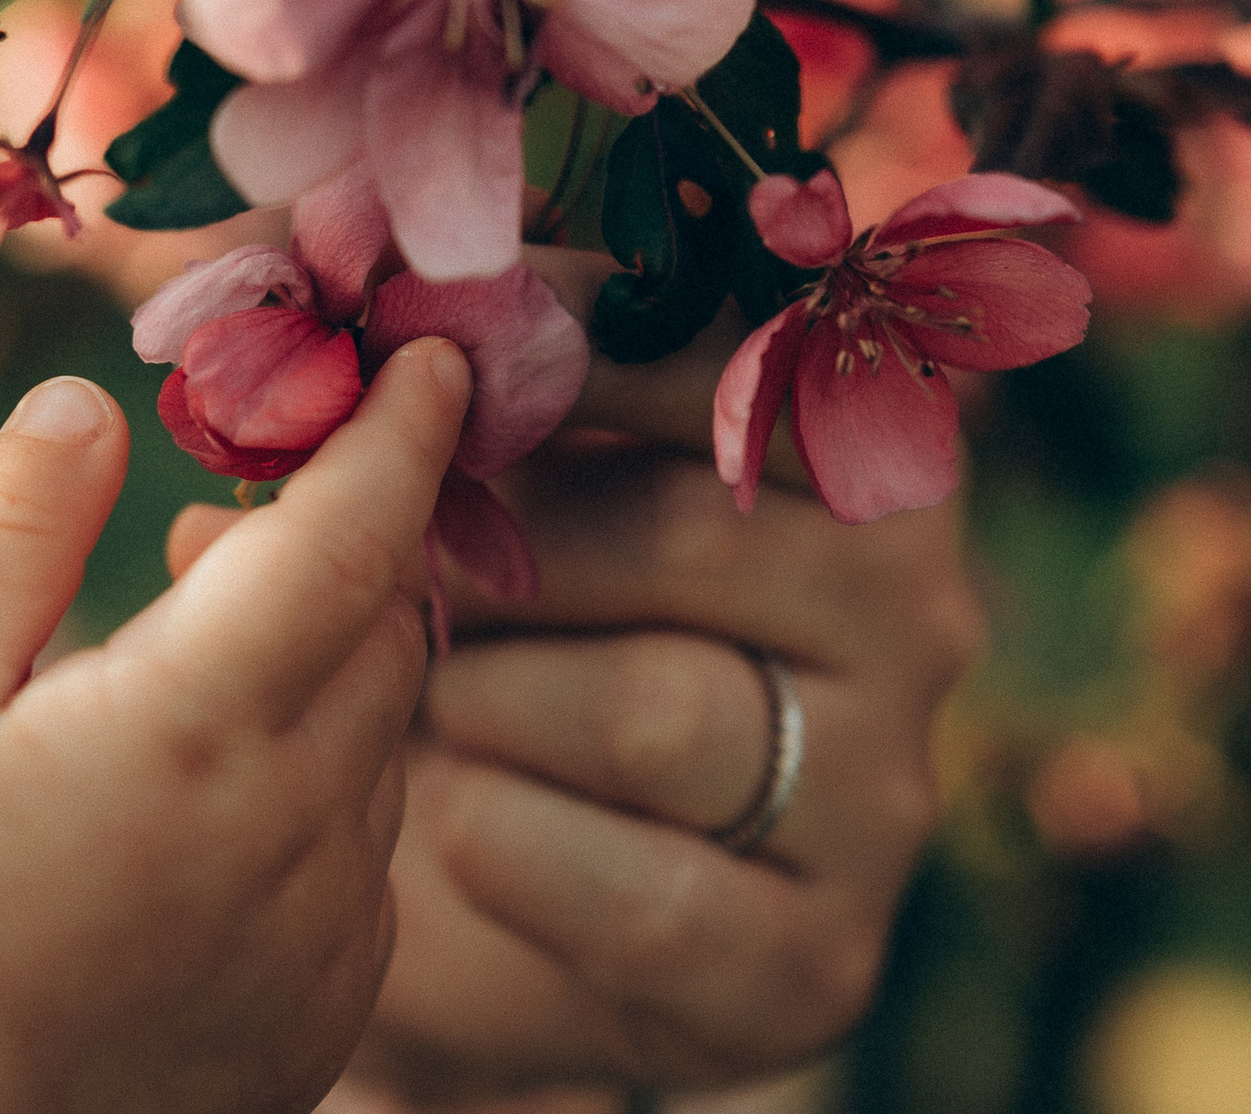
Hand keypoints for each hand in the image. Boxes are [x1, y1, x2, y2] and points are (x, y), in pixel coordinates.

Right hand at [0, 340, 470, 1113]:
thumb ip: (5, 528)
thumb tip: (90, 404)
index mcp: (194, 728)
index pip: (356, 536)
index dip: (403, 431)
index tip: (429, 358)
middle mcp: (297, 830)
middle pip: (392, 627)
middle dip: (348, 539)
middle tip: (227, 523)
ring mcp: (325, 935)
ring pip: (386, 738)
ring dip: (329, 669)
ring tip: (188, 672)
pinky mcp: (323, 1013)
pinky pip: (370, 853)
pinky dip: (323, 788)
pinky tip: (208, 807)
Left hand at [285, 259, 981, 1105]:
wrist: (497, 909)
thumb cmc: (501, 635)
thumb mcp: (491, 486)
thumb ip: (462, 380)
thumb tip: (336, 294)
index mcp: (856, 455)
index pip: (753, 349)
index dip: (583, 327)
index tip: (437, 322)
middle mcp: (914, 614)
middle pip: (690, 529)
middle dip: (499, 542)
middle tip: (398, 561)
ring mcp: (877, 793)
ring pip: (657, 711)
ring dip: (488, 703)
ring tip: (438, 703)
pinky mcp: (821, 956)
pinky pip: (646, 895)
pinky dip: (507, 847)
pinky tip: (461, 823)